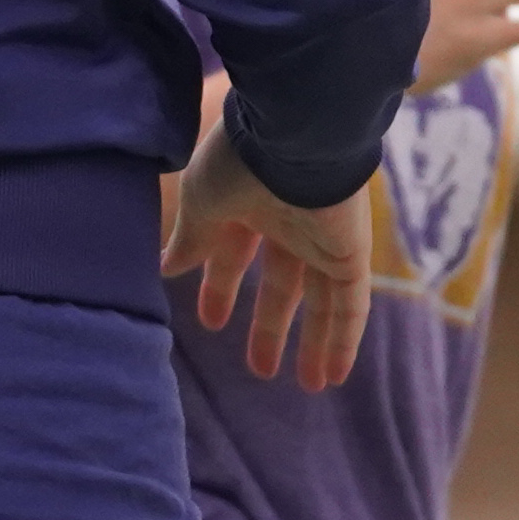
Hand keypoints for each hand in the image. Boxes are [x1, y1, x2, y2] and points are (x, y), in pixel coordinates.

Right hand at [169, 124, 374, 387]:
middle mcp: (289, 220)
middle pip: (282, 284)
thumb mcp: (202, 204)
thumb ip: (191, 239)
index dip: (222, 286)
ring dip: (312, 343)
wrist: (295, 132)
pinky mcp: (351, 253)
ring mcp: (323, 237)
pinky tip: (334, 374)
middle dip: (269, 326)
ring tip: (308, 387)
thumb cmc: (240, 160)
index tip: (209, 321)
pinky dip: (344, 339)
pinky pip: (351, 305)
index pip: (235, 253)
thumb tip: (166, 267)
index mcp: (249, 203)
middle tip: (258, 370)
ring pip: (320, 300)